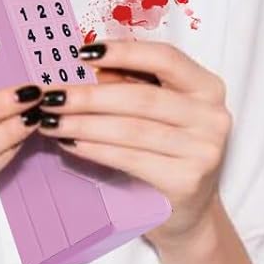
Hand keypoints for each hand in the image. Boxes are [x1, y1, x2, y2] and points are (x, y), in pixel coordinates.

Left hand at [38, 39, 229, 248]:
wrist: (190, 211)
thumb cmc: (170, 151)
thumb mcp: (160, 111)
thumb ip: (133, 84)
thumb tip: (92, 66)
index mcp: (208, 87)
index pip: (165, 58)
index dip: (124, 52)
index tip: (83, 52)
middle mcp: (212, 116)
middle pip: (142, 97)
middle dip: (90, 96)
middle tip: (51, 96)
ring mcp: (203, 150)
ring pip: (132, 129)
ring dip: (84, 124)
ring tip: (51, 121)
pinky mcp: (186, 180)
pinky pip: (130, 159)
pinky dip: (95, 150)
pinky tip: (72, 143)